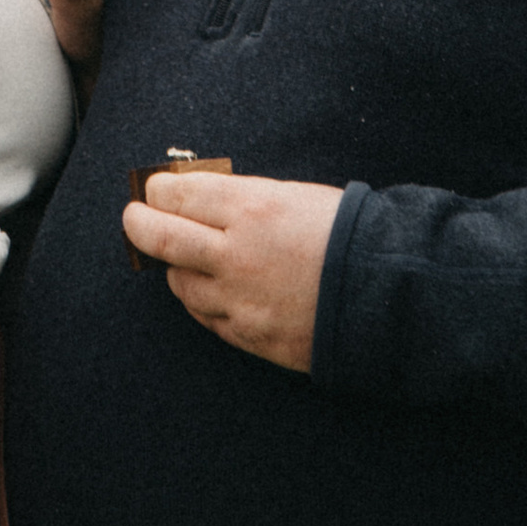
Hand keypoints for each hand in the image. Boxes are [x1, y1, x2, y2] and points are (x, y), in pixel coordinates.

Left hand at [119, 168, 344, 373]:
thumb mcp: (296, 195)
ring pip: (179, 283)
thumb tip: (196, 196)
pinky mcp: (249, 335)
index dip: (158, 190)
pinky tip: (213, 288)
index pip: (174, 193)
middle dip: (139, 224)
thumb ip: (243, 197)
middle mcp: (236, 254)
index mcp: (251, 207)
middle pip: (158, 238)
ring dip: (177, 266)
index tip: (156, 190)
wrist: (390, 294)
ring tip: (188, 257)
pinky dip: (202, 300)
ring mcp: (239, 300)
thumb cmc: (348, 234)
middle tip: (136, 219)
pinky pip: (206, 317)